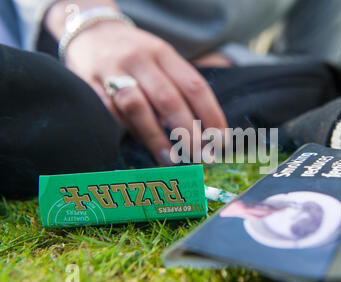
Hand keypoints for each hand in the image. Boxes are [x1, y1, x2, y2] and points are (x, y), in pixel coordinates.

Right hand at [63, 21, 227, 164]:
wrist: (91, 31)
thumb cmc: (135, 54)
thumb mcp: (161, 58)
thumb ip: (178, 86)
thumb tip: (203, 129)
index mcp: (163, 53)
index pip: (194, 86)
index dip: (211, 115)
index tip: (220, 140)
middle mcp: (140, 60)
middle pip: (168, 99)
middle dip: (188, 132)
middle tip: (201, 157)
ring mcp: (112, 71)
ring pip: (137, 107)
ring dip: (157, 137)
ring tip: (172, 160)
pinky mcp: (89, 84)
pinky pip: (110, 112)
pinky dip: (128, 131)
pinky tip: (142, 146)